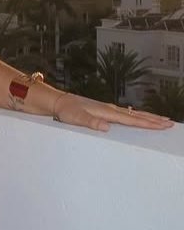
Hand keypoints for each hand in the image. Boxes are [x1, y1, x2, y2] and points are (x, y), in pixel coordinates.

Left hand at [54, 92, 174, 132]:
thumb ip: (91, 123)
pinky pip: (126, 114)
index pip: (131, 119)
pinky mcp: (105, 110)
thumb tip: (107, 127)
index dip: (147, 123)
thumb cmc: (67, 111)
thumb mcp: (76, 118)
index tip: (162, 125)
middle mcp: (110, 109)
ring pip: (133, 113)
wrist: (60, 102)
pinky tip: (140, 117)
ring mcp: (108, 109)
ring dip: (148, 117)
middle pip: (137, 115)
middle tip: (170, 123)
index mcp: (107, 112)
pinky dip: (137, 115)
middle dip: (153, 119)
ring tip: (161, 120)